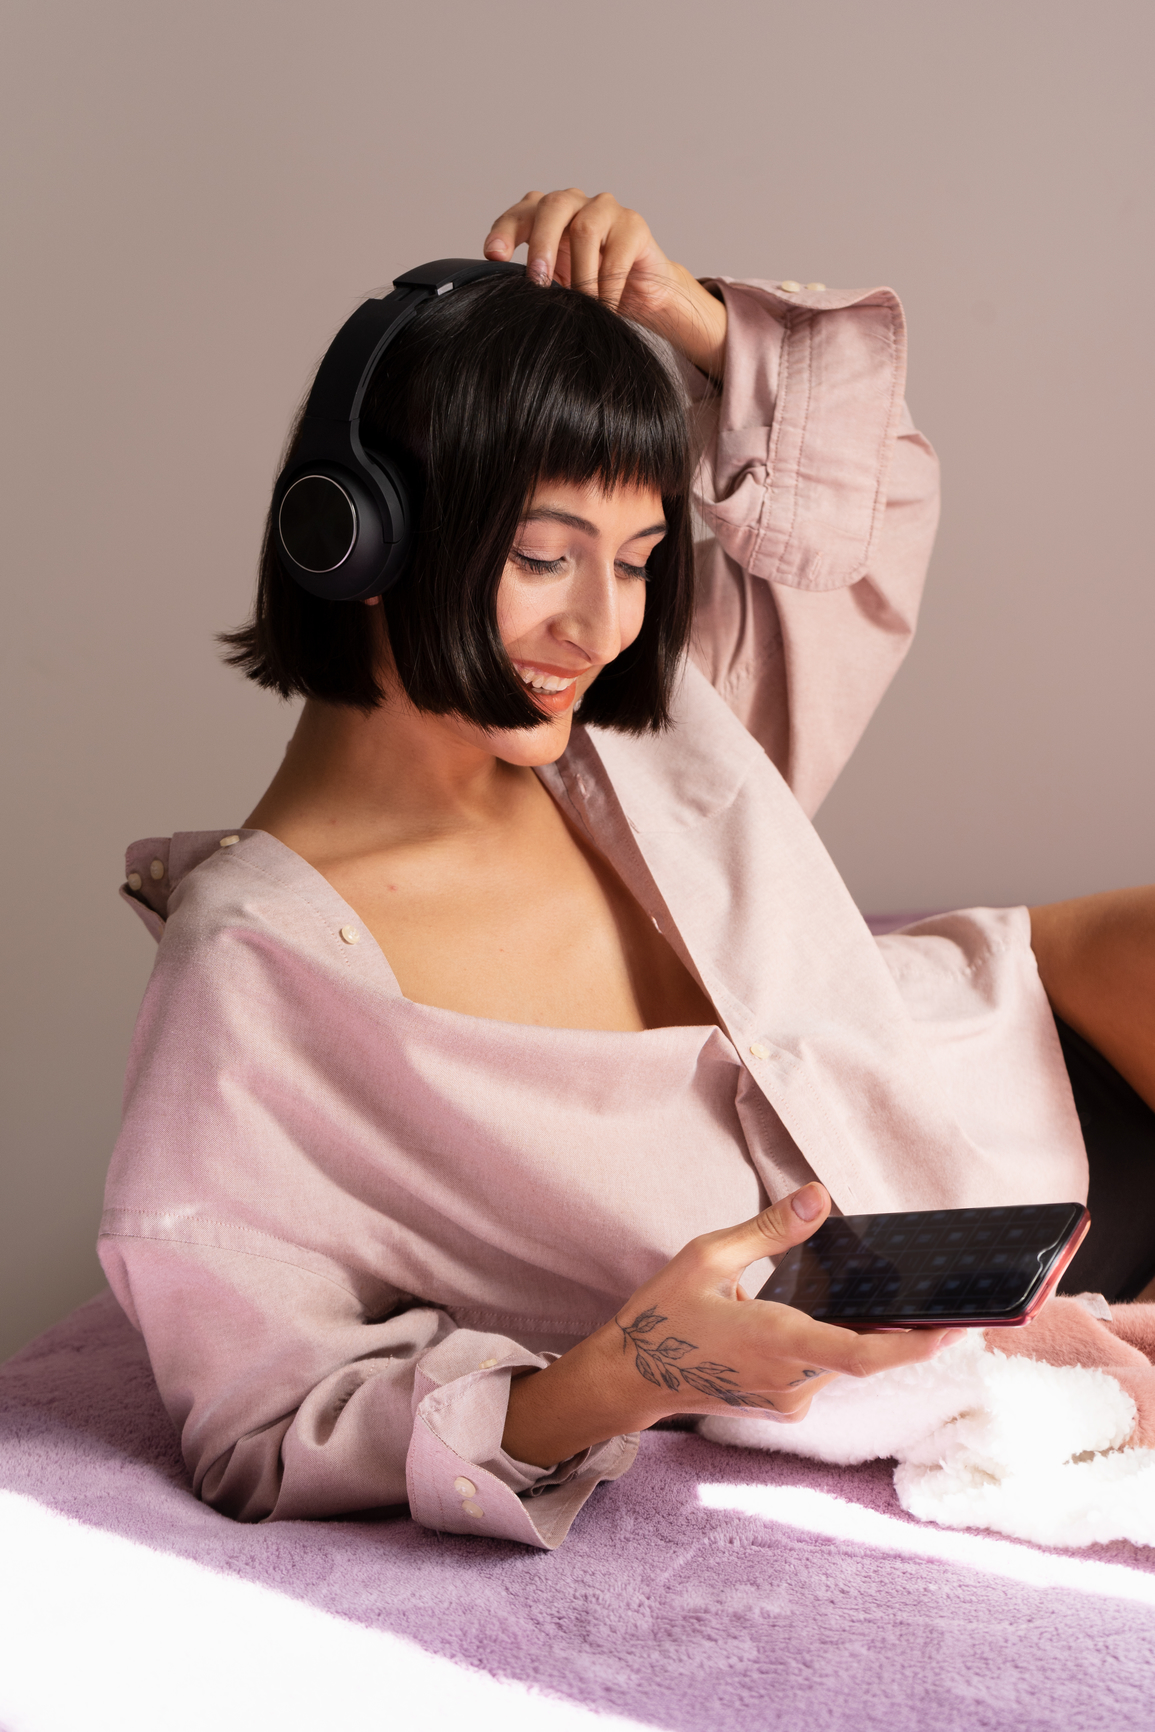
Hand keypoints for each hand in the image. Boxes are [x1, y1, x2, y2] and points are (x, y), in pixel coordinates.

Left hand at [484, 188, 727, 378]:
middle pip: (552, 207)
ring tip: (580, 305)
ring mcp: (605, 209)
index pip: (519, 214)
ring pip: (585, 229)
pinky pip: (615, 255)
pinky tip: (603, 306)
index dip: (505, 232)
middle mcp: (574, 203)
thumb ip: (534, 279)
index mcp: (546, 214)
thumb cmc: (590, 288)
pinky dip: (606, 286)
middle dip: (541, 244)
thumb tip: (505, 295)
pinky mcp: (633, 225)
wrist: (640, 297)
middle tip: (538, 281)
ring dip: (579, 273)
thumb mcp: (555, 285)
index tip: (494, 256)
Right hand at [502, 1183, 963, 1466]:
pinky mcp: (779, 1405)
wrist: (626, 1378)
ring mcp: (786, 1399)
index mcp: (777, 1342)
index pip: (865, 1354)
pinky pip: (820, 1370)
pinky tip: (811, 1314)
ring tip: (862, 1293)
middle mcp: (791, 1381)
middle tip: (933, 1294)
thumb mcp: (707, 1256)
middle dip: (896, 1325)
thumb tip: (819, 1197)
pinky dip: (829, 1342)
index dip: (917, 1345)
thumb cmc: (661, 1316)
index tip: (959, 1328)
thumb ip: (770, 1229)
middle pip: (863, 1353)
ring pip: (841, 1360)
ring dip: (856, 1331)